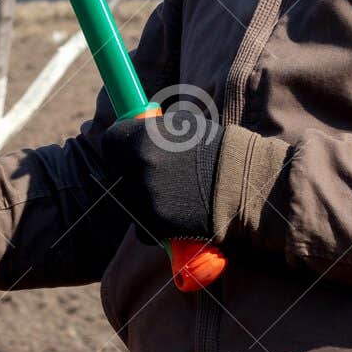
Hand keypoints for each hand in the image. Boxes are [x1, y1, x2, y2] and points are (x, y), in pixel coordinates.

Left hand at [99, 112, 223, 244]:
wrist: (241, 182)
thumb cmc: (216, 149)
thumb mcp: (183, 125)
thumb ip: (154, 129)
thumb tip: (137, 124)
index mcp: (141, 138)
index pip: (110, 141)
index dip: (119, 146)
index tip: (128, 150)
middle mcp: (138, 167)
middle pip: (118, 173)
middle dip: (132, 173)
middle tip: (154, 174)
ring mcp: (146, 197)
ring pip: (130, 201)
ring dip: (144, 199)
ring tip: (171, 194)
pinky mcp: (156, 224)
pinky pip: (143, 227)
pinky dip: (154, 224)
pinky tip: (173, 215)